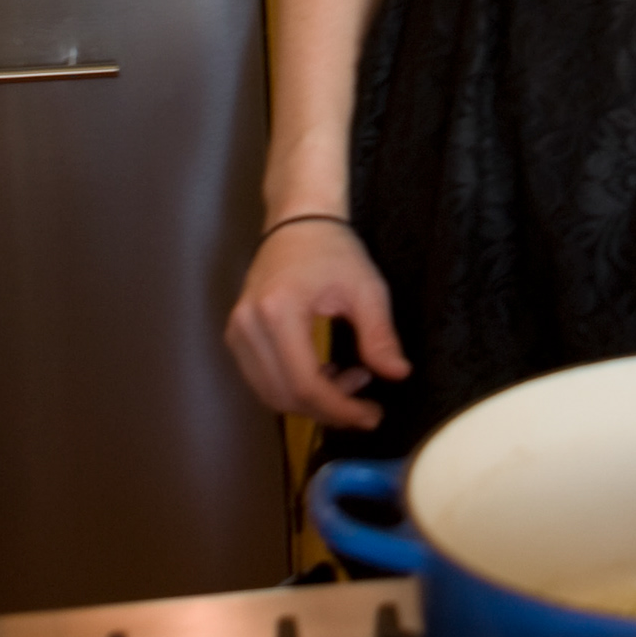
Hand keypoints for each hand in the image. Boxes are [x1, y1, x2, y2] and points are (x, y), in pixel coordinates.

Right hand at [226, 219, 411, 431]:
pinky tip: (324, 371)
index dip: (340, 408)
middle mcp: (248, 326)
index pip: (305, 383)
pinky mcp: (237, 335)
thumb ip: (379, 335)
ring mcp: (237, 332)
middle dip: (328, 408)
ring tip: (349, 377)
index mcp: (278, 312)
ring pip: (271, 394)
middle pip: (285, 395)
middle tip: (365, 397)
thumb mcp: (365, 289)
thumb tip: (398, 374)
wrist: (298, 221)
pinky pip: (263, 380)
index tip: (372, 415)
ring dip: (312, 401)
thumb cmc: (333, 249)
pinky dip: (294, 388)